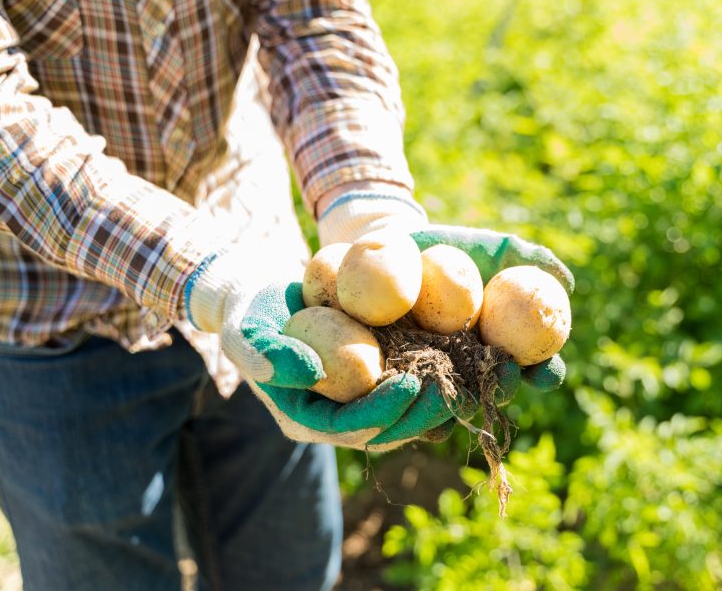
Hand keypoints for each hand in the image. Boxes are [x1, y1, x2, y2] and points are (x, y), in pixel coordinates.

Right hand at [183, 249, 453, 449]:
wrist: (265, 295)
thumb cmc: (250, 313)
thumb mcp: (247, 331)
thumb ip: (267, 355)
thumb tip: (310, 371)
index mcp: (307, 419)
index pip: (350, 427)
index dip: (383, 411)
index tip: (411, 384)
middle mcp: (339, 417)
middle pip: (389, 426)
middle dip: (424, 411)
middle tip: (453, 385)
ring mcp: (362, 398)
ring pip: (410, 410)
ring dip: (444, 397)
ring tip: (473, 376)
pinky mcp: (381, 376)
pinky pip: (417, 382)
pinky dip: (445, 372)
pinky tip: (474, 357)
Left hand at [316, 189, 573, 395]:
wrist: (389, 249)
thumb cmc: (448, 248)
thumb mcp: (488, 247)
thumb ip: (526, 258)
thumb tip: (565, 281)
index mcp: (502, 345)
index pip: (534, 367)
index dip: (546, 373)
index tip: (546, 369)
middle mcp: (472, 369)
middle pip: (496, 389)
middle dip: (504, 387)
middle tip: (506, 373)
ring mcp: (435, 378)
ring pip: (453, 400)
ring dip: (460, 400)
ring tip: (461, 391)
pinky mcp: (395, 380)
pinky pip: (406, 399)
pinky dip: (409, 400)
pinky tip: (411, 393)